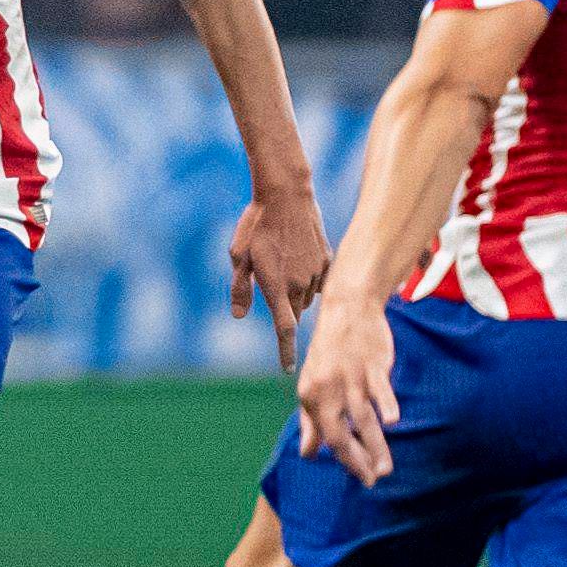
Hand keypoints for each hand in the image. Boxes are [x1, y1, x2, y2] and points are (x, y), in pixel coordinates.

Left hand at [227, 191, 332, 364]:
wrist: (287, 195)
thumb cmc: (256, 225)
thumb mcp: (238, 257)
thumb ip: (240, 288)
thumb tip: (240, 315)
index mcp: (276, 288)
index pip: (284, 330)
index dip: (285, 352)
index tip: (287, 370)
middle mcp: (300, 285)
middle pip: (294, 312)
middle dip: (284, 309)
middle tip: (271, 282)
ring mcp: (316, 272)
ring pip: (307, 297)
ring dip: (295, 293)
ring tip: (282, 263)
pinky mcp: (327, 259)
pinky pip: (320, 280)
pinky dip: (309, 278)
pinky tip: (298, 257)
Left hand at [293, 295, 400, 484]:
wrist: (347, 308)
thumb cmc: (330, 351)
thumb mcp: (313, 384)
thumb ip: (311, 421)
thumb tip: (308, 454)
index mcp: (311, 396)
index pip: (329, 437)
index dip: (346, 460)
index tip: (362, 478)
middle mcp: (328, 390)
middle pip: (343, 433)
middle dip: (358, 461)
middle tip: (374, 481)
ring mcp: (351, 378)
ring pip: (363, 418)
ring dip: (375, 446)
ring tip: (385, 468)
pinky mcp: (372, 366)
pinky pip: (379, 389)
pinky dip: (385, 404)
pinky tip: (392, 421)